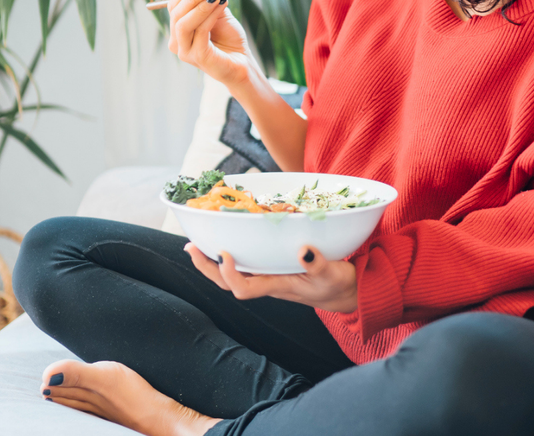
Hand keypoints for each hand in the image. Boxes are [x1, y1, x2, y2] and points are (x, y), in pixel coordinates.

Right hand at [167, 0, 255, 86]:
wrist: (242, 62)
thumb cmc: (229, 39)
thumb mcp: (219, 14)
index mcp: (178, 30)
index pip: (173, 7)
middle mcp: (177, 42)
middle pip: (175, 15)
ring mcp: (185, 51)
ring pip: (183, 24)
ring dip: (199, 6)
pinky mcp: (198, 57)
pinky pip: (200, 32)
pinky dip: (210, 16)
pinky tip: (221, 5)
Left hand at [184, 243, 357, 313]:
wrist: (342, 293)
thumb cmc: (337, 285)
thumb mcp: (333, 274)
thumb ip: (319, 264)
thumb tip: (304, 251)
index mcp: (277, 286)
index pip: (244, 288)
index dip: (229, 274)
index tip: (223, 253)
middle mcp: (267, 283)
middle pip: (227, 283)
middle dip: (206, 267)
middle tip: (191, 247)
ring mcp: (267, 277)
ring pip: (231, 275)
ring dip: (211, 261)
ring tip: (195, 243)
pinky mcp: (271, 269)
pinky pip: (244, 265)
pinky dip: (230, 253)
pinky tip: (223, 240)